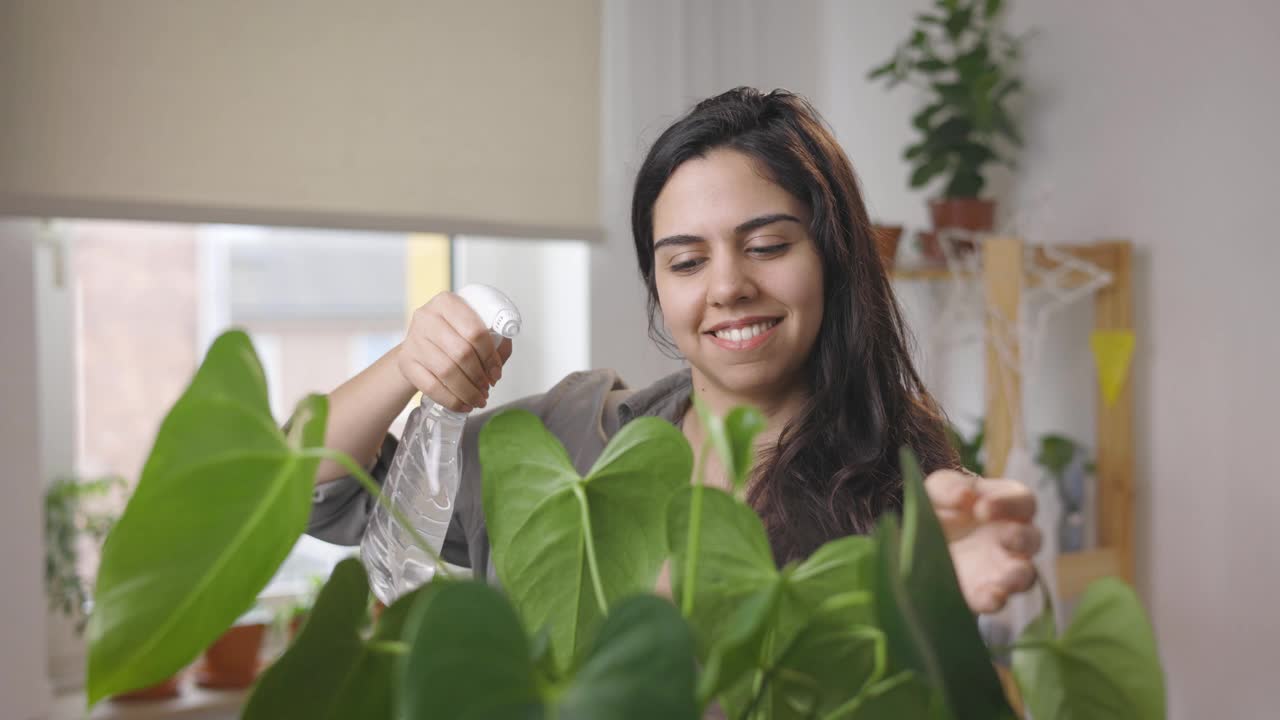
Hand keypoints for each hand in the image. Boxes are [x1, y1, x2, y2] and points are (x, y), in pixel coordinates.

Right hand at [397, 292, 513, 412]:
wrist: (420, 345)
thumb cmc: (453, 336)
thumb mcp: (474, 329)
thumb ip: (495, 339)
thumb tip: (499, 359)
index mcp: (447, 302)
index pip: (475, 331)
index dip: (490, 356)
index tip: (496, 371)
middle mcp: (426, 317)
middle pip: (462, 353)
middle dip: (480, 376)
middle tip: (488, 387)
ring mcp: (413, 340)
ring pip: (447, 372)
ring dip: (468, 391)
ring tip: (479, 399)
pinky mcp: (406, 362)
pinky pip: (431, 386)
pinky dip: (451, 400)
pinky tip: (463, 405)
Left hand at [926, 470, 1040, 613]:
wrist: (917, 537)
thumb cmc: (938, 506)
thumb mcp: (937, 490)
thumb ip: (949, 488)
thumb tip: (964, 495)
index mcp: (1006, 505)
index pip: (1023, 501)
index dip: (1009, 504)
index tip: (982, 509)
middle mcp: (1012, 537)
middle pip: (1032, 540)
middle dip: (1022, 539)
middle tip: (1008, 537)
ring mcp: (1002, 568)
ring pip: (1025, 575)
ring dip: (1018, 578)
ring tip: (1004, 580)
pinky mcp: (984, 592)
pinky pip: (997, 599)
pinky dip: (995, 600)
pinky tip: (988, 598)